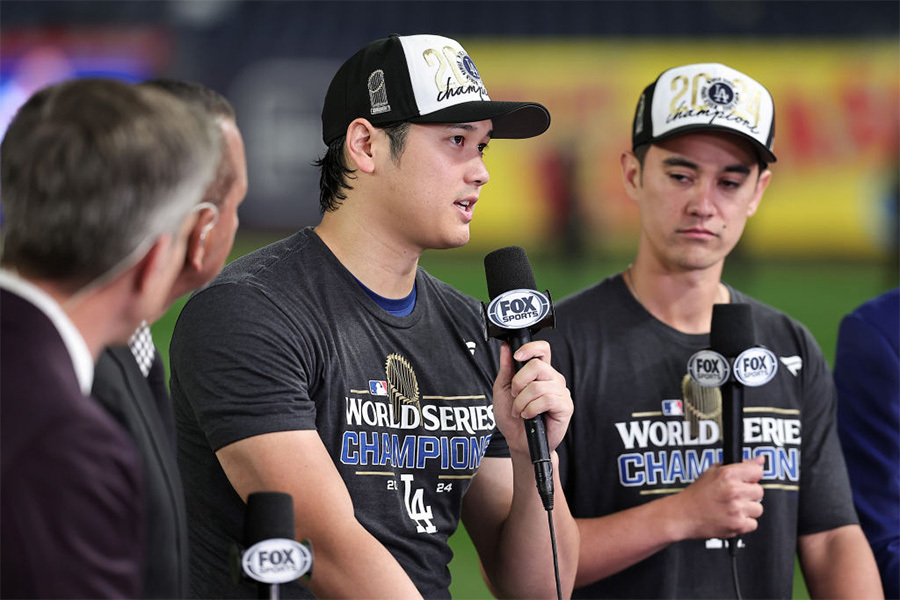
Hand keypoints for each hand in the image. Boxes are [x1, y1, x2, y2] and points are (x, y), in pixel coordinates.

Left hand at [492, 340, 572, 455]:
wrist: (518, 442)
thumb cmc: (512, 417)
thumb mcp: (503, 389)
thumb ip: (506, 368)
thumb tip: (505, 347)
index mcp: (539, 373)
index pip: (542, 349)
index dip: (530, 348)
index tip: (516, 357)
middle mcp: (552, 379)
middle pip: (537, 365)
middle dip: (519, 382)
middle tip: (514, 396)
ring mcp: (560, 392)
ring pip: (538, 386)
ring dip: (522, 401)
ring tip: (519, 410)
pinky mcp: (565, 406)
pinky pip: (547, 400)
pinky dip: (531, 409)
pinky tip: (529, 415)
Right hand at [669, 456, 764, 539]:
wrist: (683, 515)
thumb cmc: (696, 494)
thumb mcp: (713, 472)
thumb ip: (739, 465)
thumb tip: (760, 460)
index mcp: (728, 474)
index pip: (757, 471)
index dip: (751, 476)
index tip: (745, 480)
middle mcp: (734, 491)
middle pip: (759, 491)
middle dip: (748, 494)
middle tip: (733, 496)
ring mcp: (736, 509)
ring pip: (758, 508)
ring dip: (747, 509)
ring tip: (731, 508)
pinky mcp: (738, 525)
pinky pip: (753, 524)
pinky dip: (743, 523)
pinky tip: (731, 518)